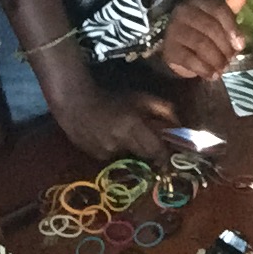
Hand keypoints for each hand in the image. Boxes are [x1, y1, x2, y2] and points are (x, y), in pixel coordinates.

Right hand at [51, 88, 176, 162]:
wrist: (74, 102)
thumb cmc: (110, 97)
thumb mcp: (139, 97)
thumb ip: (161, 108)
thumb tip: (178, 123)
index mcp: (133, 126)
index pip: (156, 149)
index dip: (164, 154)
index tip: (168, 153)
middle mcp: (121, 142)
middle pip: (144, 155)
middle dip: (149, 150)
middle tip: (149, 140)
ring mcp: (107, 152)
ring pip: (128, 155)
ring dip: (130, 147)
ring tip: (122, 132)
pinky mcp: (96, 157)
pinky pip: (113, 156)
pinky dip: (115, 149)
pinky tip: (107, 136)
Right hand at [161, 0, 247, 80]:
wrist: (176, 48)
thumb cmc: (201, 30)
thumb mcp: (216, 18)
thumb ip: (230, 6)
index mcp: (198, 1)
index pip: (218, 10)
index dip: (232, 27)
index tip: (240, 45)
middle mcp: (183, 12)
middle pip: (210, 27)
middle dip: (225, 46)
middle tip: (232, 59)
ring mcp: (173, 30)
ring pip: (200, 43)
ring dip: (216, 59)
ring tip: (224, 68)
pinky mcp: (169, 49)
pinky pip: (189, 59)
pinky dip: (204, 69)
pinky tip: (213, 75)